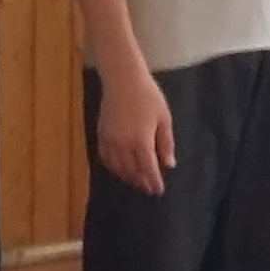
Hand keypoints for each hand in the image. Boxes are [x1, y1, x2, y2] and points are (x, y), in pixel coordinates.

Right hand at [93, 64, 175, 193]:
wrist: (122, 79)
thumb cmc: (148, 96)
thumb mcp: (163, 118)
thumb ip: (165, 144)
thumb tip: (168, 165)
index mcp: (141, 141)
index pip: (148, 169)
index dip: (153, 182)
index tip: (158, 191)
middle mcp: (123, 145)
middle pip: (132, 171)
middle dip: (141, 182)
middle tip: (148, 189)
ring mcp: (109, 141)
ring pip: (117, 167)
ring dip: (127, 177)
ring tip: (136, 182)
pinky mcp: (101, 135)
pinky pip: (105, 158)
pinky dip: (113, 167)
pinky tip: (119, 169)